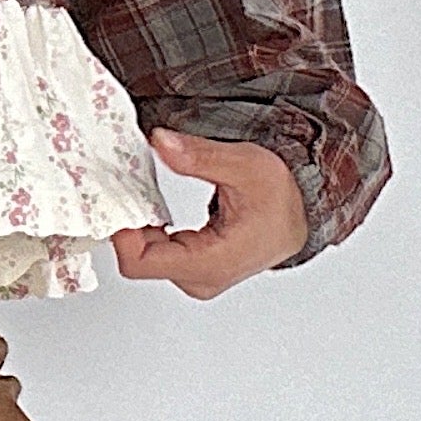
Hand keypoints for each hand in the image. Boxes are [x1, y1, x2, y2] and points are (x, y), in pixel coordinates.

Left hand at [108, 131, 307, 298]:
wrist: (304, 214)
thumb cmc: (283, 197)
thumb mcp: (245, 165)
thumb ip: (198, 157)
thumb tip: (160, 142)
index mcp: (211, 262)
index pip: (140, 263)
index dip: (120, 232)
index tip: (117, 199)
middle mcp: (201, 278)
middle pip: (139, 260)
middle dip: (128, 224)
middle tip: (124, 188)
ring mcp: (197, 277)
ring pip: (146, 258)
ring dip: (138, 226)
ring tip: (141, 196)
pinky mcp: (195, 269)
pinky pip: (157, 255)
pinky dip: (150, 230)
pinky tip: (153, 208)